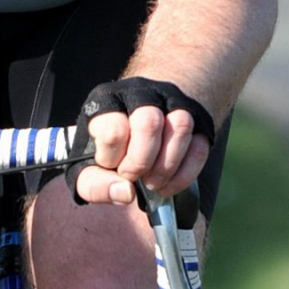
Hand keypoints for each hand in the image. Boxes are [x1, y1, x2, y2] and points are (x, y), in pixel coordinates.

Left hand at [68, 78, 213, 206]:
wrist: (136, 126)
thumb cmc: (108, 150)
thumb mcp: (88, 166)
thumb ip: (95, 185)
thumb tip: (126, 193)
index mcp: (107, 101)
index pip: (113, 130)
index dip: (112, 159)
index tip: (112, 166)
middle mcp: (141, 94)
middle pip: (149, 122)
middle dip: (141, 162)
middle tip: (135, 177)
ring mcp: (173, 104)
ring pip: (181, 125)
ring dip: (166, 166)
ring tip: (153, 183)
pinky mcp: (196, 121)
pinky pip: (199, 147)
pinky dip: (185, 175)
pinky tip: (169, 186)